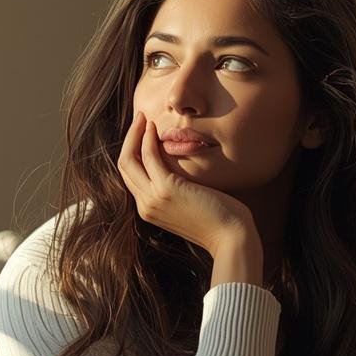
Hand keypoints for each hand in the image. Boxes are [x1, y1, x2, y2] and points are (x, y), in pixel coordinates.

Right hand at [117, 108, 255, 254]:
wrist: (231, 238)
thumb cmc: (218, 221)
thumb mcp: (190, 205)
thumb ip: (177, 192)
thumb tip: (180, 173)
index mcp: (149, 210)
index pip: (130, 176)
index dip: (133, 152)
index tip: (141, 133)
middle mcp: (146, 206)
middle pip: (124, 166)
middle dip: (129, 139)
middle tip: (139, 119)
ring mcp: (153, 199)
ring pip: (129, 160)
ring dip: (135, 134)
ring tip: (143, 117)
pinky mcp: (166, 189)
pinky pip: (149, 157)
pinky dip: (148, 139)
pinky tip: (153, 127)